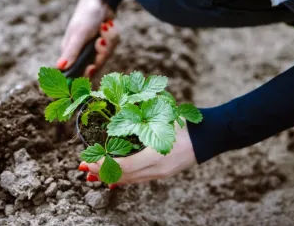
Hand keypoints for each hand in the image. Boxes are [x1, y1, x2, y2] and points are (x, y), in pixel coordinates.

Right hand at [56, 0, 119, 77]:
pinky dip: (112, 36)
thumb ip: (71, 52)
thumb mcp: (79, 34)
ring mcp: (93, 50)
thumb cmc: (85, 16)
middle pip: (95, 67)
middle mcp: (81, 54)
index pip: (76, 74)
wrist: (101, 0)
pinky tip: (108, 25)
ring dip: (108, 41)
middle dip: (101, 53)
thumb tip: (59, 67)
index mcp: (70, 54)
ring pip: (105, 56)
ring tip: (104, 27)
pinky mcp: (104, 45)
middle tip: (100, 40)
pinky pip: (112, 48)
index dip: (84, 75)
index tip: (91, 68)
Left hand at [78, 119, 197, 188]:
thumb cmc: (186, 123)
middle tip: (84, 167)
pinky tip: (113, 178)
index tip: (87, 160)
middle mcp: (157, 169)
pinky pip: (138, 180)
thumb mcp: (162, 117)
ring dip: (110, 177)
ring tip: (93, 173)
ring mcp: (161, 174)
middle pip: (123, 177)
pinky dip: (123, 178)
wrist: (209, 136)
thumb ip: (140, 117)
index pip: (123, 166)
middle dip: (101, 172)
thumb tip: (117, 113)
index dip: (103, 165)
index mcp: (156, 155)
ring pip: (130, 180)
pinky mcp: (163, 174)